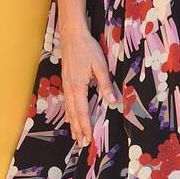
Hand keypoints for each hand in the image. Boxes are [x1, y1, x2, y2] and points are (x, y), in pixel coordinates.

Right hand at [60, 29, 121, 146]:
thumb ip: (106, 84)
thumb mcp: (100, 65)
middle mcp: (70, 88)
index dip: (86, 125)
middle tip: (81, 143)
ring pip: (69, 108)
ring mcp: (66, 85)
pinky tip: (70, 117)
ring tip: (75, 135)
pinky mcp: (66, 81)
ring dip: (72, 123)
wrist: (72, 35)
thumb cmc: (87, 48)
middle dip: (78, 129)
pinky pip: (67, 101)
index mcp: (78, 86)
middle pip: (73, 113)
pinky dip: (69, 112)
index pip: (82, 111)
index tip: (88, 137)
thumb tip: (113, 101)